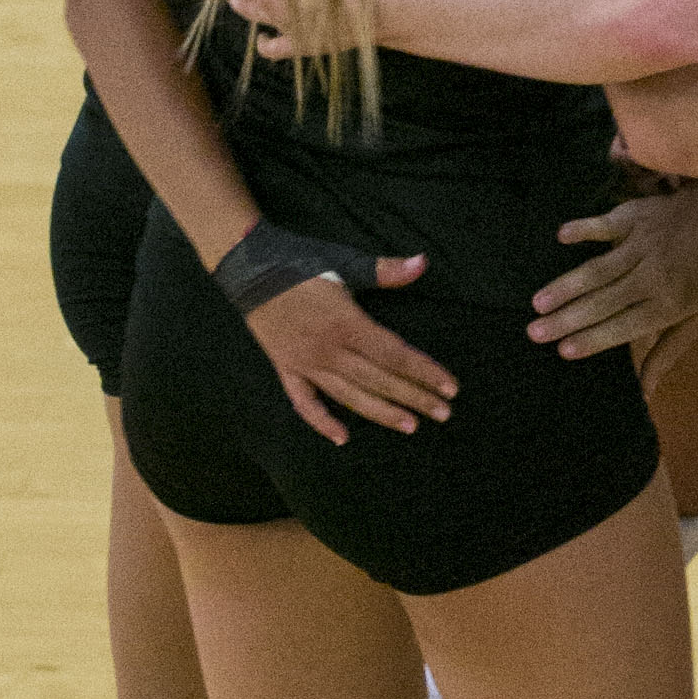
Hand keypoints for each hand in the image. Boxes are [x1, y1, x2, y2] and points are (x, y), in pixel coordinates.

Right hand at [247, 256, 454, 445]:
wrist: (248, 266)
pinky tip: (342, 438)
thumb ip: (385, 270)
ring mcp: (305, 362)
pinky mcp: (286, 368)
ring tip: (410, 426)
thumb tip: (423, 262)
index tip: (450, 388)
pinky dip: (321, 421)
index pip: (394, 355)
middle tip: (444, 414)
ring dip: (381, 412)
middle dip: (414, 397)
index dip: (424, 372)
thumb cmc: (299, 261)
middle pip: (379, 380)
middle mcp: (328, 349)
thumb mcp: (344, 262)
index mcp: (346, 323)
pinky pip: (304, 402)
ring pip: (349, 396)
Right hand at [529, 179, 697, 360]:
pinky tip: (561, 237)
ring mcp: (643, 245)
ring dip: (566, 285)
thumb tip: (646, 394)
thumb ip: (667, 352)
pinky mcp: (635, 217)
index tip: (564, 351)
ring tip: (537, 303)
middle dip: (567, 319)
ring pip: (599, 268)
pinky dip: (584, 229)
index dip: (594, 338)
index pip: (625, 325)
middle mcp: (653, 276)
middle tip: (533, 333)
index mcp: (670, 303)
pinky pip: (606, 224)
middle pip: (604, 301)